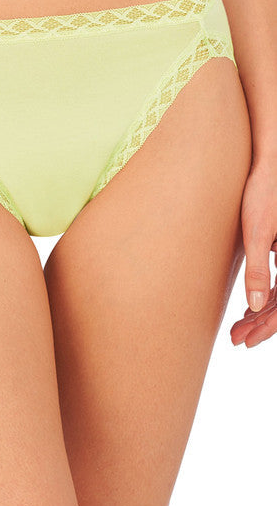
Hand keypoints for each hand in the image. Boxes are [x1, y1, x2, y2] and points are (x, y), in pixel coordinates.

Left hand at [231, 161, 276, 347]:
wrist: (270, 164)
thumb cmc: (264, 193)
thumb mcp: (257, 233)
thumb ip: (258, 270)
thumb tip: (256, 307)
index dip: (267, 328)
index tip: (246, 341)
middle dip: (260, 324)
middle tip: (235, 338)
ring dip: (261, 313)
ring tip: (236, 328)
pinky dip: (265, 296)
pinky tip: (247, 306)